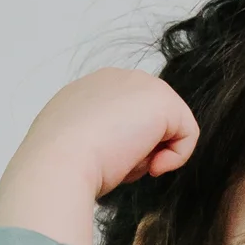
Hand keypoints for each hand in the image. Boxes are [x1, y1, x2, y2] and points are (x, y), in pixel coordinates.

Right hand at [0, 70, 197, 244]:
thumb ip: (96, 138)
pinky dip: (175, 158)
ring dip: (150, 154)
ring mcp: (140, 84)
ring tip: (123, 162)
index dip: (120, 147)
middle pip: (147, 122)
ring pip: (166, 128)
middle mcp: (115, 78)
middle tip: (115, 164)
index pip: (123, 119)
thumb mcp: (73, 144)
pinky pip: (188, 134)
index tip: (102, 162)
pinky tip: (151, 167)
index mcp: (88, 89)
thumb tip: (117, 153)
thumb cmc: (58, 164)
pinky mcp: (163, 100)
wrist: (57, 163)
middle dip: (138, 149)